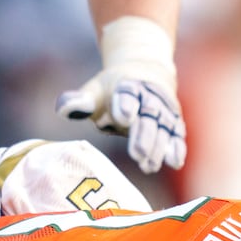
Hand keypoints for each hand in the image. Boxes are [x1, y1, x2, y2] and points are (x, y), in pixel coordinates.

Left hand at [58, 75, 186, 173]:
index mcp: (127, 85)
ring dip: (159, 147)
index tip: (123, 116)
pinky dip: (177, 148)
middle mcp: (149, 97)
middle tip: (137, 154)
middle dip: (143, 135)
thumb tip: (63, 109)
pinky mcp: (174, 124)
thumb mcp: (95, 91)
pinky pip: (177, 136)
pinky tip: (174, 162)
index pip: (127, 94)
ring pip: (163, 128)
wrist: (146, 75)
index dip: (125, 104)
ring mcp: (164, 111)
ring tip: (150, 165)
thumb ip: (80, 101)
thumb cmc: (112, 92)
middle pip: (147, 117)